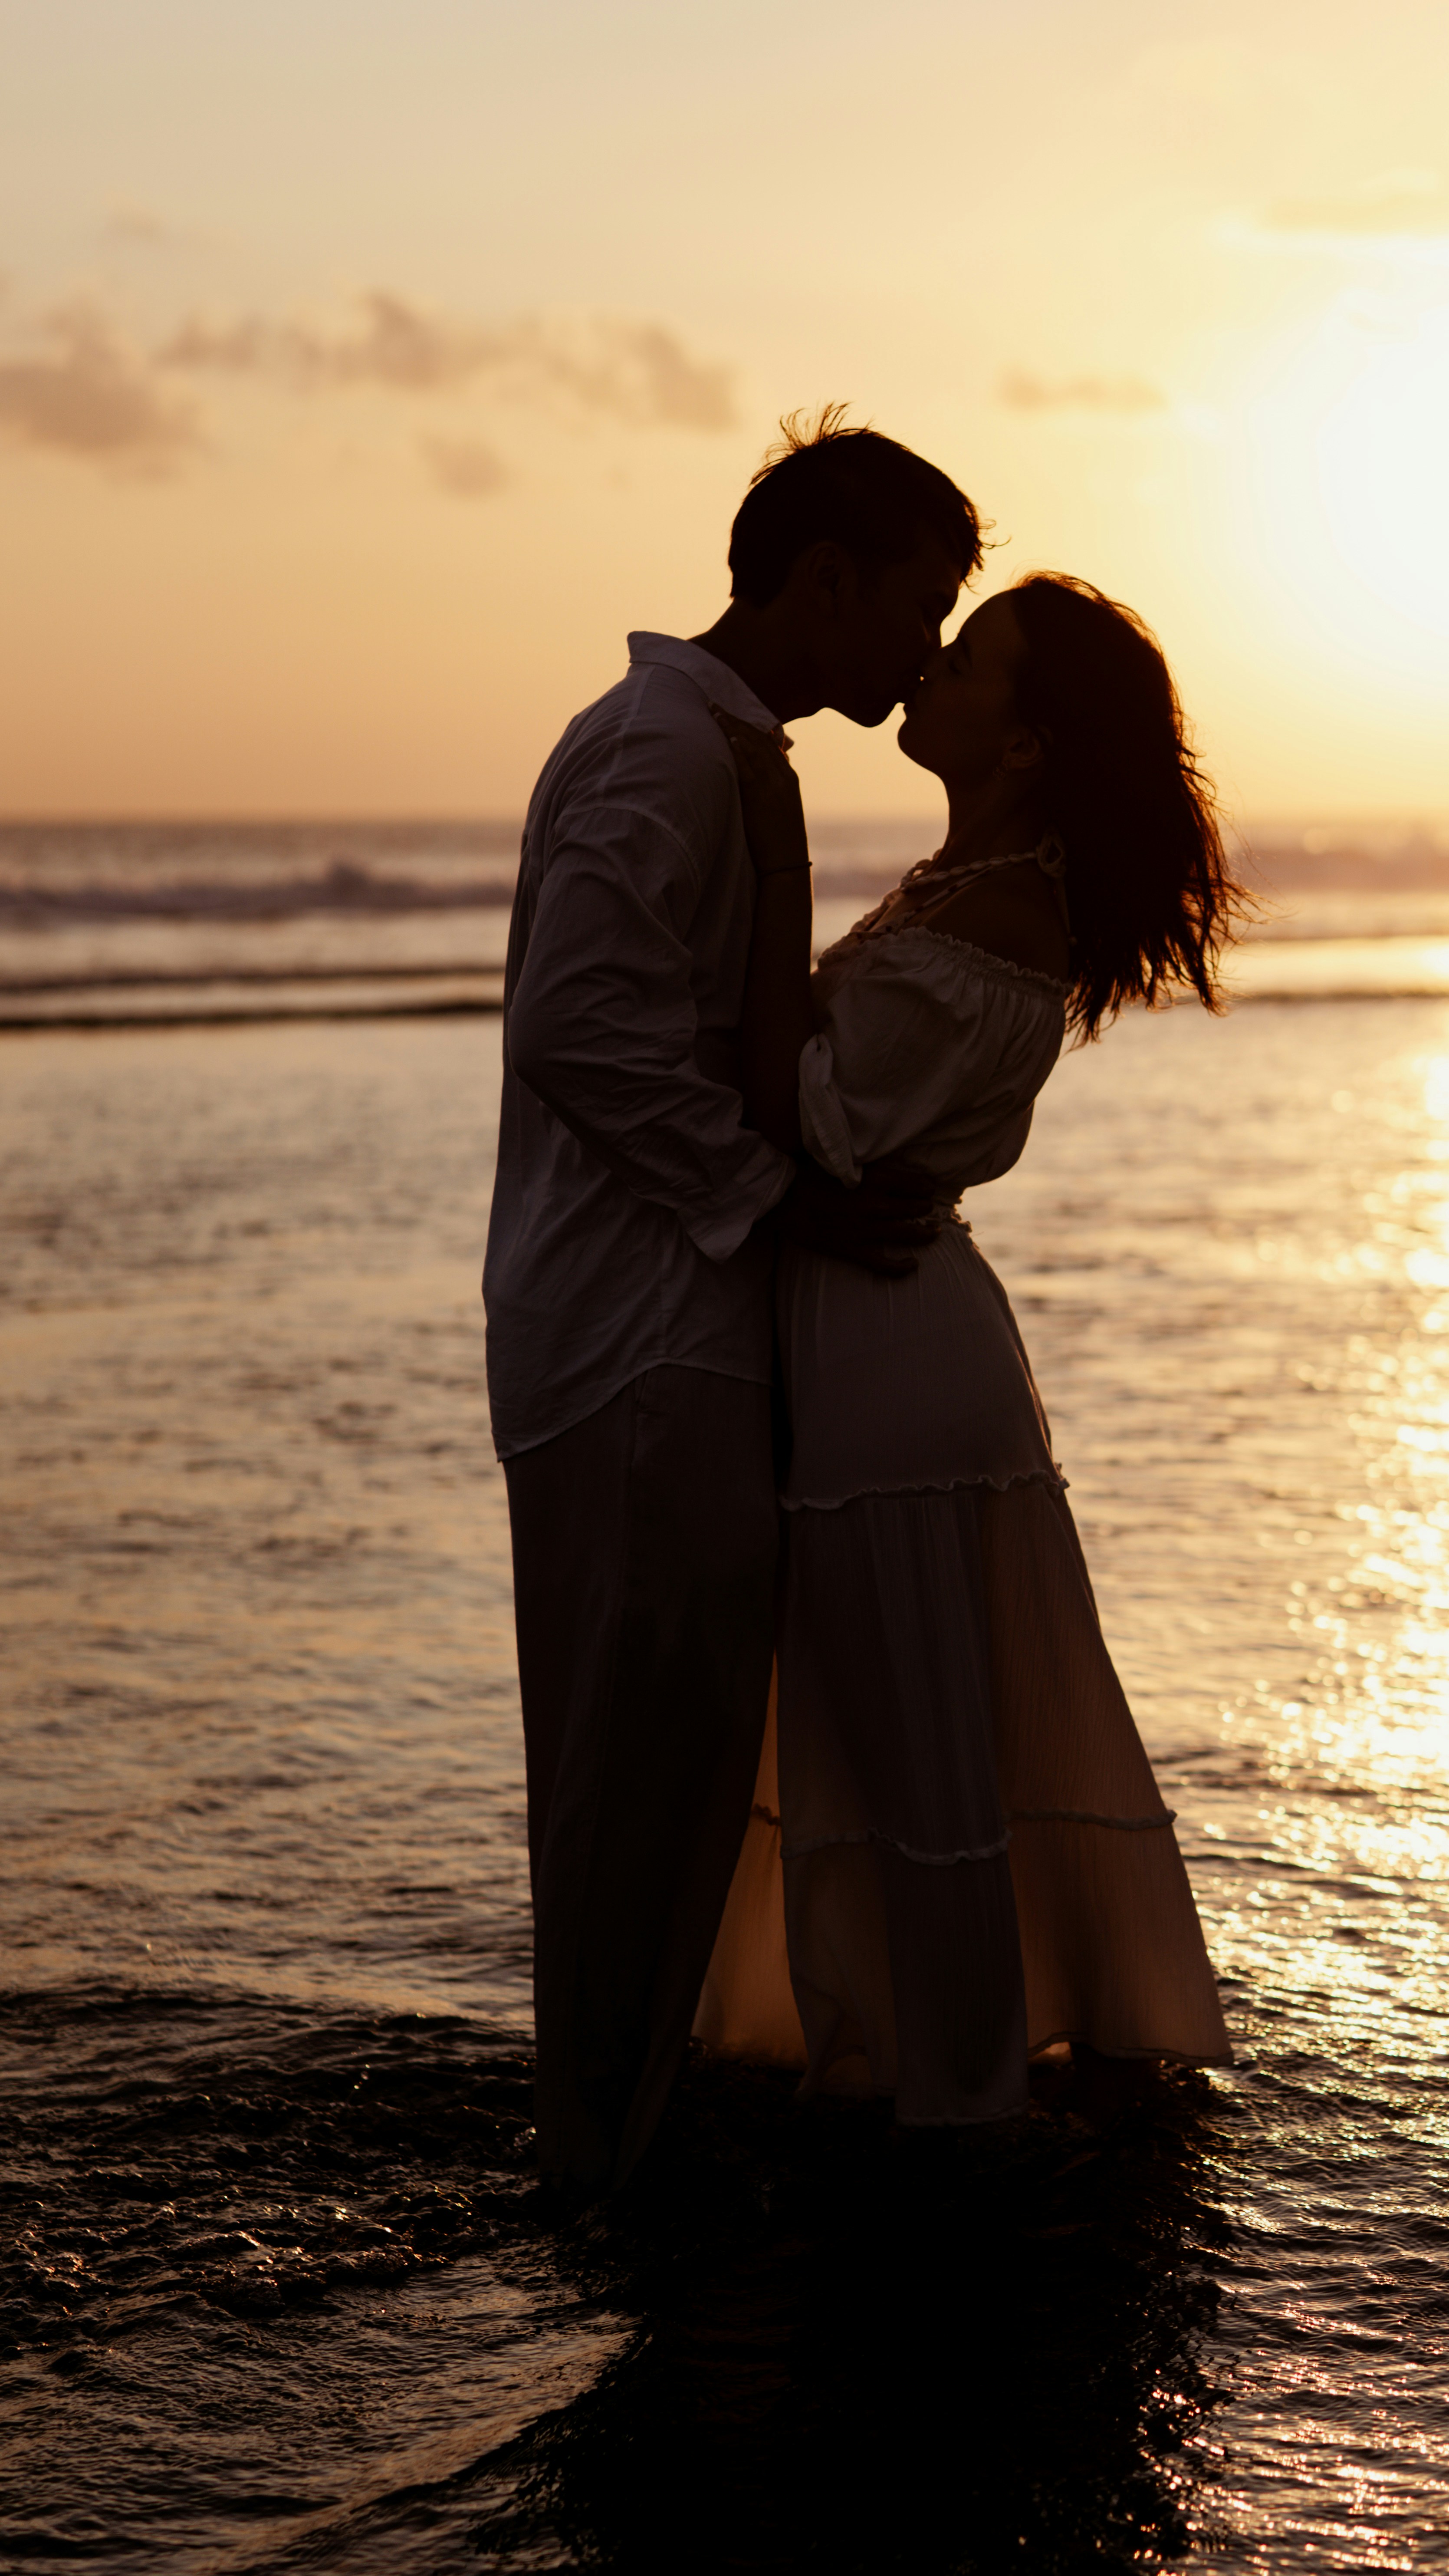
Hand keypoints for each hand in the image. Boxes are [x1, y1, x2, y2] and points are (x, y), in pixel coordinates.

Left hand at [709, 705, 810, 876]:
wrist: (786, 863)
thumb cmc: (780, 838)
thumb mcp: (783, 807)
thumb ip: (776, 783)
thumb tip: (768, 765)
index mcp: (789, 777)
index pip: (767, 742)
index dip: (747, 725)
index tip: (730, 712)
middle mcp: (783, 776)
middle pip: (758, 739)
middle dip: (735, 720)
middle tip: (714, 704)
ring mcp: (774, 785)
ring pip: (752, 748)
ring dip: (732, 728)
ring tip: (714, 712)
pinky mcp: (762, 797)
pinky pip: (749, 768)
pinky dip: (739, 750)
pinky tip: (727, 736)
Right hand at [773, 1154, 942, 1275]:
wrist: (783, 1200)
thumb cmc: (808, 1175)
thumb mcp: (842, 1159)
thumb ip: (868, 1162)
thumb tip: (885, 1160)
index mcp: (876, 1178)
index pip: (916, 1183)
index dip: (926, 1186)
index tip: (928, 1188)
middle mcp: (877, 1204)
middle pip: (916, 1207)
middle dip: (926, 1208)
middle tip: (929, 1208)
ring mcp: (867, 1229)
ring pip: (909, 1233)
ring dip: (926, 1233)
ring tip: (935, 1232)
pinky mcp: (854, 1249)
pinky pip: (885, 1264)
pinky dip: (902, 1267)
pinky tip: (914, 1264)